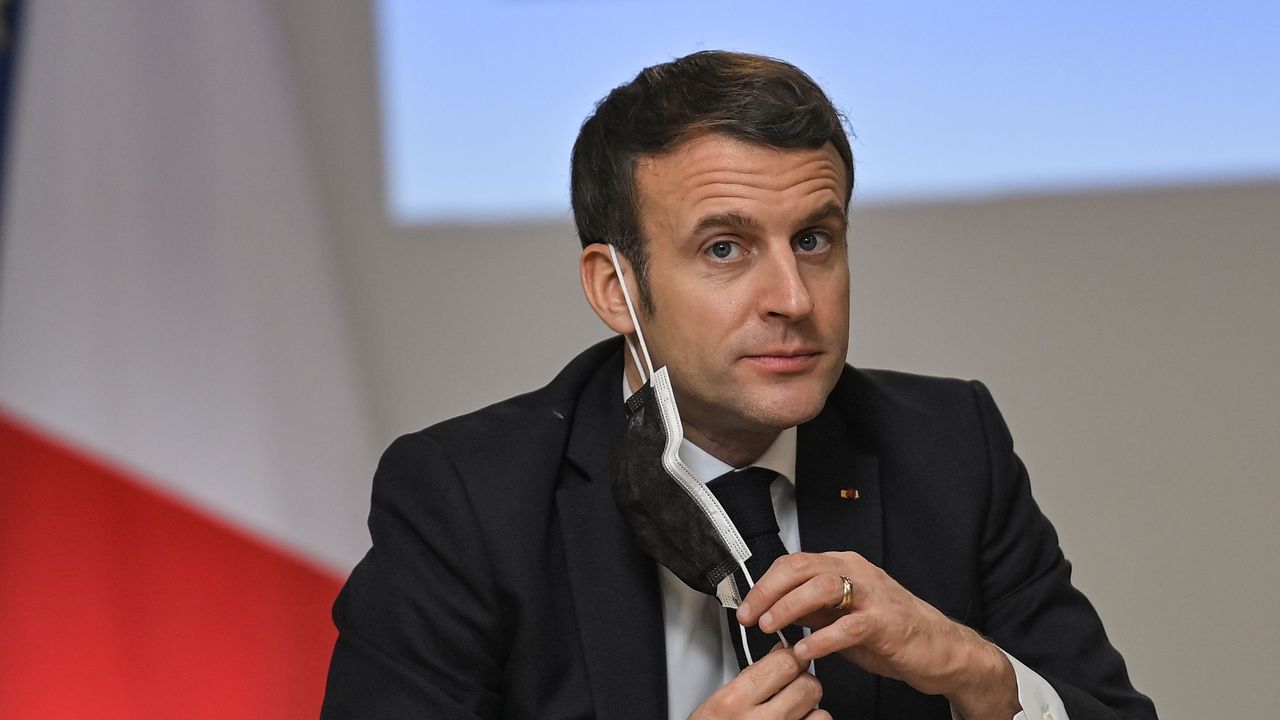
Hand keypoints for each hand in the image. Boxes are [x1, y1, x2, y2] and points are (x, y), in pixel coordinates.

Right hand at [689, 646, 829, 719]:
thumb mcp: (717, 704)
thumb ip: (752, 676)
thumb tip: (782, 653)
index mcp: (734, 702)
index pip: (785, 663)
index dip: (792, 658)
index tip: (791, 660)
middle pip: (809, 686)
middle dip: (803, 684)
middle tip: (791, 689)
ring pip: (821, 714)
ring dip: (811, 712)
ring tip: (793, 715)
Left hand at [736, 552, 1018, 719]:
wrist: (942, 650)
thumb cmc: (892, 632)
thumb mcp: (842, 616)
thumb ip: (812, 609)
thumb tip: (773, 609)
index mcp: (844, 567)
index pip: (794, 563)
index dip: (764, 584)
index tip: (745, 607)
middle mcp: (857, 573)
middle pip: (802, 567)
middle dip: (769, 591)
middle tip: (749, 616)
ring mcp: (873, 595)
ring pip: (822, 587)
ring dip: (790, 606)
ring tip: (770, 627)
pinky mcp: (887, 622)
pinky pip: (848, 626)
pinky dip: (821, 639)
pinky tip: (804, 652)